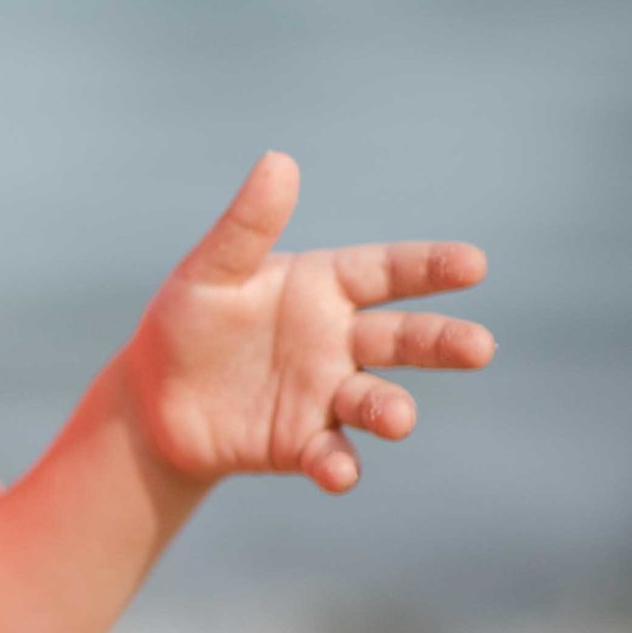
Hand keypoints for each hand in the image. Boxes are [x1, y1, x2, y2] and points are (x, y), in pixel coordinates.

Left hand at [125, 150, 492, 494]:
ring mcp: (327, 394)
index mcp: (324, 287)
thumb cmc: (186, 323)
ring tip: (399, 418)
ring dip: (392, 409)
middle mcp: (339, 340)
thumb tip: (279, 160)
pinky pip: (331, 453)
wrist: (153, 401)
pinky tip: (338, 472)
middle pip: (403, 339)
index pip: (388, 271)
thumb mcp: (208, 272)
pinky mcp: (303, 444)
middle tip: (480, 347)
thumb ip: (245, 226)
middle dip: (442, 343)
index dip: (431, 267)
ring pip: (375, 400)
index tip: (473, 264)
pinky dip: (339, 465)